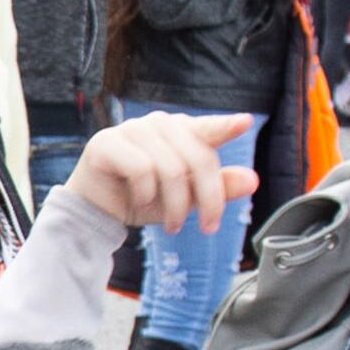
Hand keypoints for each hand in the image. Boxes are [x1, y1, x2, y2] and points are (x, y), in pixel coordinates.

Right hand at [68, 112, 260, 235]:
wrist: (97, 210)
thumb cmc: (144, 198)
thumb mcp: (187, 198)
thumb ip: (219, 188)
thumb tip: (252, 180)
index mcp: (182, 130)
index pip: (208, 128)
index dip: (226, 126)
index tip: (245, 122)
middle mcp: (159, 123)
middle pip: (197, 159)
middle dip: (207, 200)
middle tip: (208, 228)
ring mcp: (131, 129)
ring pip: (170, 169)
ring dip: (175, 206)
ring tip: (171, 223)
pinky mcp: (107, 142)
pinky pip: (140, 170)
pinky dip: (144, 195)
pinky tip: (139, 201)